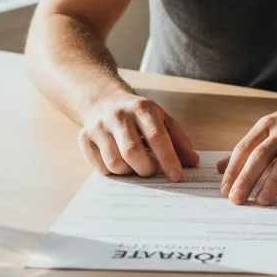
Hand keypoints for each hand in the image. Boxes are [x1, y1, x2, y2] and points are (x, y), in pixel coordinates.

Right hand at [79, 93, 199, 179]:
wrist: (104, 100)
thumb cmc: (139, 115)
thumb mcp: (162, 119)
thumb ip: (179, 140)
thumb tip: (192, 162)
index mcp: (142, 109)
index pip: (157, 137)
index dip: (168, 159)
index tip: (177, 177)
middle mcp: (118, 115)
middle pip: (133, 152)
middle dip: (146, 169)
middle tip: (152, 171)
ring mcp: (99, 126)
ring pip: (115, 162)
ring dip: (129, 172)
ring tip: (135, 166)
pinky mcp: (84, 138)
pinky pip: (100, 167)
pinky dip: (113, 173)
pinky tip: (120, 163)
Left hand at [217, 96, 276, 205]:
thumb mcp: (271, 131)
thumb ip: (248, 150)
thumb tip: (219, 168)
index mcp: (268, 125)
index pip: (245, 148)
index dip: (234, 169)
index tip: (224, 190)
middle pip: (263, 154)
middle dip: (248, 177)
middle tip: (237, 199)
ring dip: (274, 180)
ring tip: (263, 201)